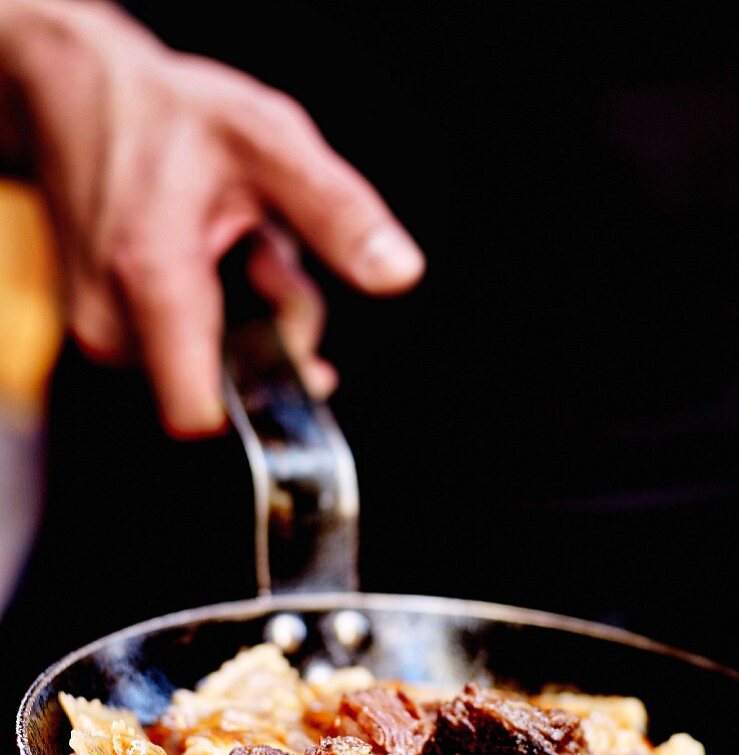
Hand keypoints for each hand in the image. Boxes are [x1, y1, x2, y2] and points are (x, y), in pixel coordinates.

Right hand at [0, 0, 424, 434]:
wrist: (79, 94)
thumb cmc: (171, 114)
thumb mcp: (270, 141)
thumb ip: (336, 213)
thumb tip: (398, 273)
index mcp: (153, 281)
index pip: (201, 413)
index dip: (264, 401)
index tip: (301, 355)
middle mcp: (112, 320)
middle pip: (222, 387)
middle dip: (269, 337)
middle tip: (271, 257)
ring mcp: (99, 328)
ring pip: (204, 370)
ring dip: (247, 321)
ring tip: (242, 246)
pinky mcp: (102, 328)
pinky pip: (176, 352)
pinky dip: (213, 316)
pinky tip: (214, 259)